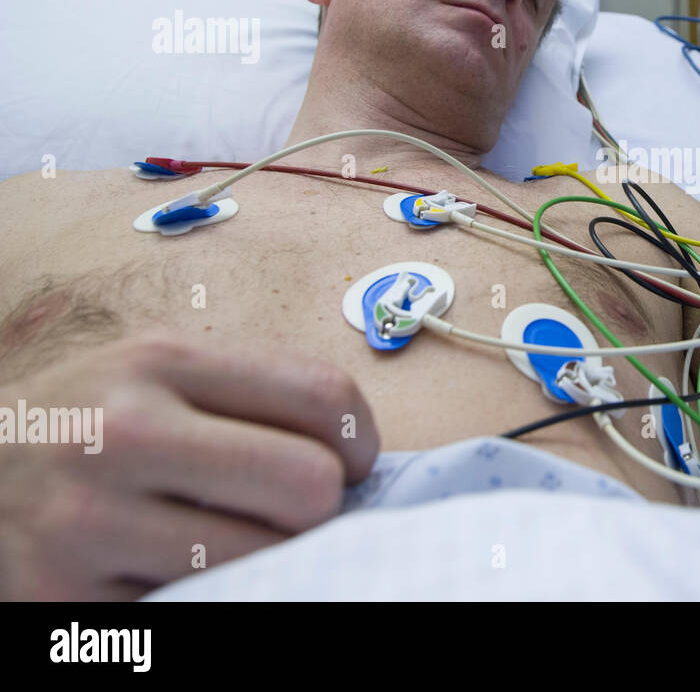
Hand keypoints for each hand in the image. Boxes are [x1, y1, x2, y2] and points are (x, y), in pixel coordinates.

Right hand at [0, 332, 378, 599]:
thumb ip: (254, 398)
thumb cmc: (92, 420)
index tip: (349, 463)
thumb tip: (360, 459)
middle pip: (310, 486)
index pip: (324, 398)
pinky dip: (212, 600)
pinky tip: (177, 575)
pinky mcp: (64, 602)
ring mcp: (87, 524)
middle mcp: (122, 434)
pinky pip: (205, 611)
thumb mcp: (160, 371)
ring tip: (227, 542)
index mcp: (160, 362)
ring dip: (267, 560)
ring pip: (265, 563)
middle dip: (317, 506)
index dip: (360, 441)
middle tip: (284, 510)